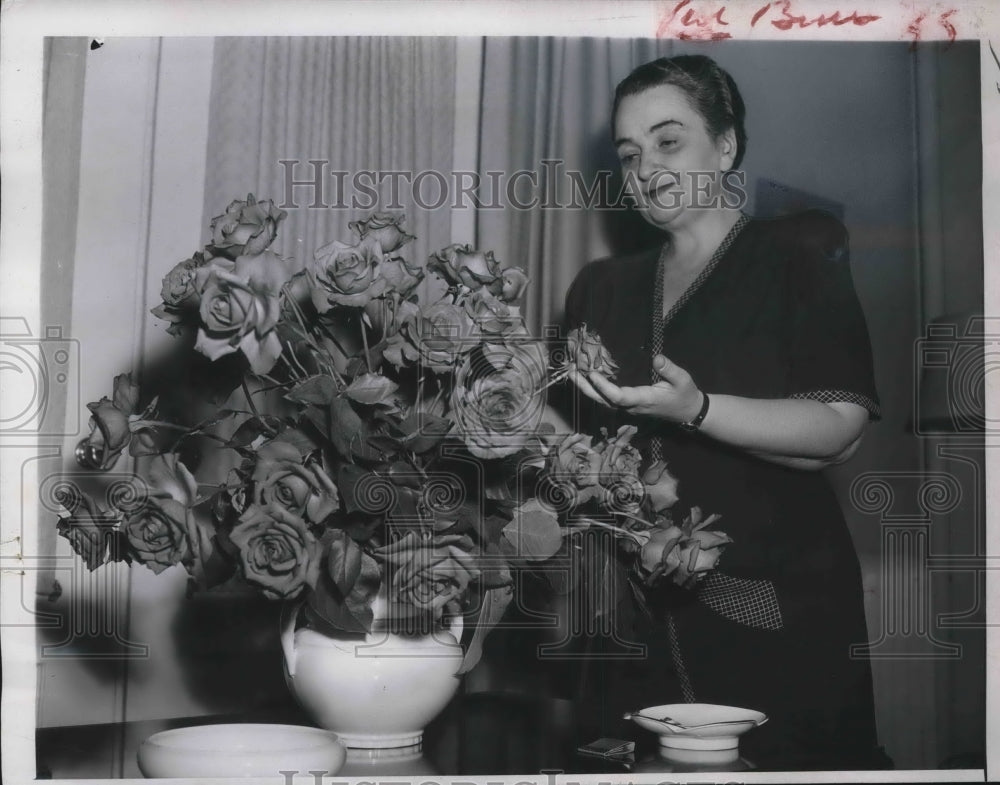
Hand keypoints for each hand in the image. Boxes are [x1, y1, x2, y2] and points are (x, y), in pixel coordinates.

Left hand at [568, 354, 703, 423]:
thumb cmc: (684, 394)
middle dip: (586, 388)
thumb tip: (657, 358)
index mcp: (644, 400)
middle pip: (604, 401)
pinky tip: (585, 379)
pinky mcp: (626, 405)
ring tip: (572, 373)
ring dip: (586, 389)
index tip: (593, 374)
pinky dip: (594, 390)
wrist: (687, 412)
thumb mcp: (683, 380)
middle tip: (571, 372)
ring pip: (602, 401)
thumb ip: (670, 370)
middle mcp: (632, 407)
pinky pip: (607, 399)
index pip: (620, 397)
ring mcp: (628, 408)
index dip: (605, 387)